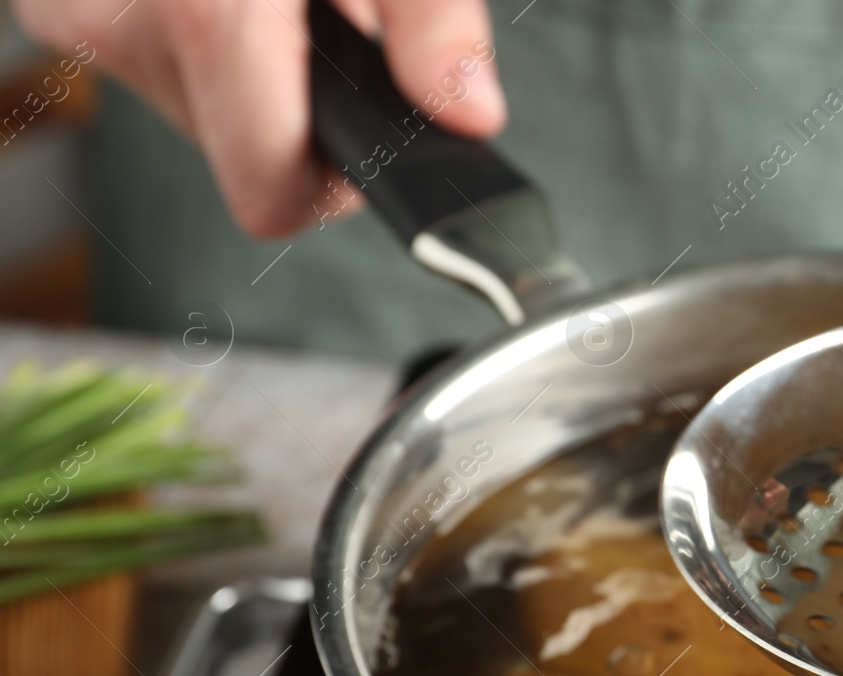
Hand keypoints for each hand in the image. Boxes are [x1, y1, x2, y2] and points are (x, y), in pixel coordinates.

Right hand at [15, 0, 505, 235]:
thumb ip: (434, 17)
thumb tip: (467, 111)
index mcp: (205, 11)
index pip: (270, 188)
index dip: (337, 182)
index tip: (370, 137)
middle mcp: (116, 18)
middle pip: (241, 150)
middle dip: (299, 102)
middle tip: (328, 16)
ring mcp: (74, 8)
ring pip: (199, 108)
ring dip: (255, 67)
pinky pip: (153, 55)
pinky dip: (205, 32)